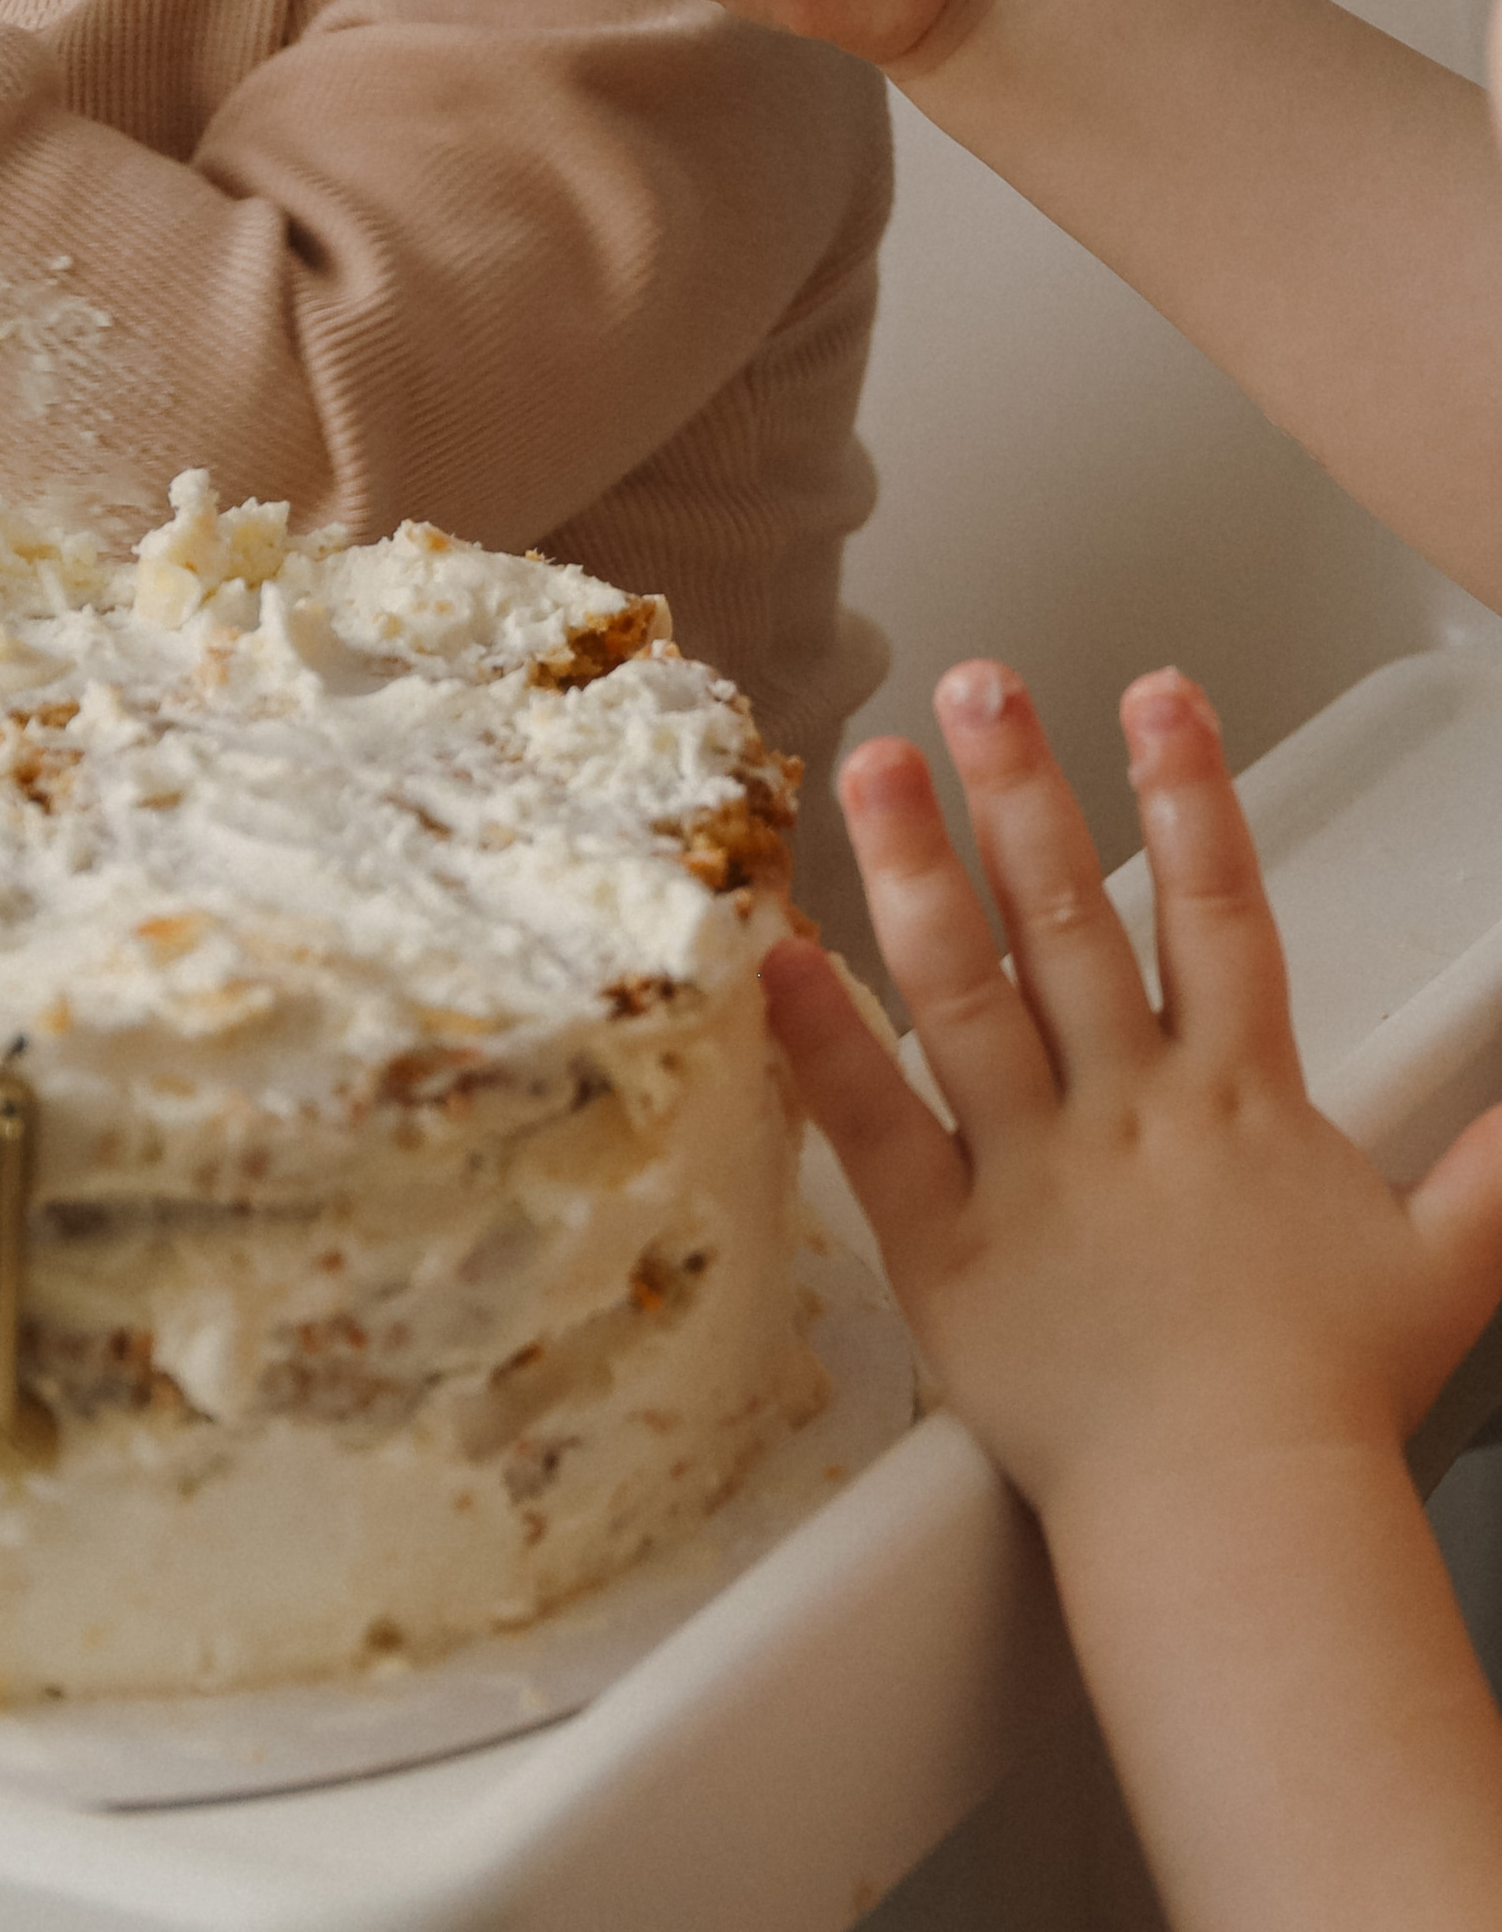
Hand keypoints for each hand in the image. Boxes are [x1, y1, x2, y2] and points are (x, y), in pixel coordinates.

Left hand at [763, 664, 1501, 1529]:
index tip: (1156, 692)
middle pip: (1067, 916)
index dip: (1188, 792)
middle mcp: (1125, 1108)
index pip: (1215, 908)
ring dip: (910, 868)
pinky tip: (775, 956)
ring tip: (864, 762)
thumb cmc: (1326, 1401)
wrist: (1240, 1520)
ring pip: (960, 991)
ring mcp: (1030, 1169)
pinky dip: (820, 1041)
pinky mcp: (946, 1248)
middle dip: (1021, 788)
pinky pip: (872, 1129)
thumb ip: (1491, 1171)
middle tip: (975, 683)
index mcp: (1234, 1097)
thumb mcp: (1441, 1264)